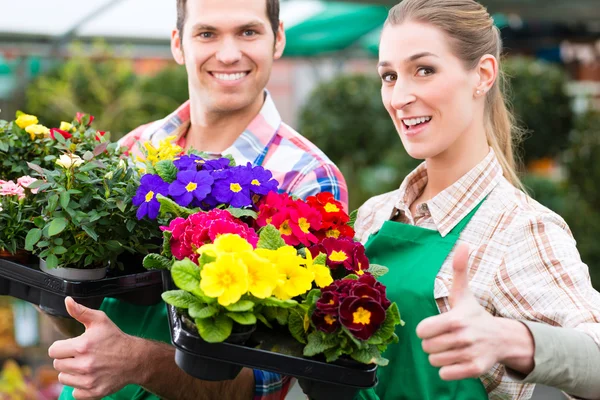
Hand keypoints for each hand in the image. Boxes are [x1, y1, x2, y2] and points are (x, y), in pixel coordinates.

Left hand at [48, 297, 141, 398]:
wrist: (135, 358)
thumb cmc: (115, 338)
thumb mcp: (100, 320)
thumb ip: (80, 311)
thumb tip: (67, 301)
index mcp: (83, 346)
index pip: (53, 350)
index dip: (62, 346)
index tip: (72, 345)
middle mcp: (84, 365)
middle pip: (57, 365)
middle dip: (67, 359)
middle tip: (82, 355)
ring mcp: (89, 380)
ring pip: (64, 379)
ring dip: (72, 373)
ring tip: (86, 365)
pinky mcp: (94, 392)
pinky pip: (75, 393)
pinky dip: (80, 387)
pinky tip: (90, 377)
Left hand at [416, 244, 505, 380]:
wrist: (502, 338)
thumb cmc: (475, 314)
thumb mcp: (463, 293)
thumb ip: (459, 269)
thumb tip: (463, 243)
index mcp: (455, 319)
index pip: (421, 331)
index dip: (426, 329)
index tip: (437, 326)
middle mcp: (462, 338)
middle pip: (427, 348)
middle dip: (433, 343)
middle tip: (447, 337)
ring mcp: (469, 354)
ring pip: (434, 362)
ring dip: (440, 357)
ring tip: (454, 347)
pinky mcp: (474, 370)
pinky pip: (445, 375)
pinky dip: (448, 370)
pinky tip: (458, 359)